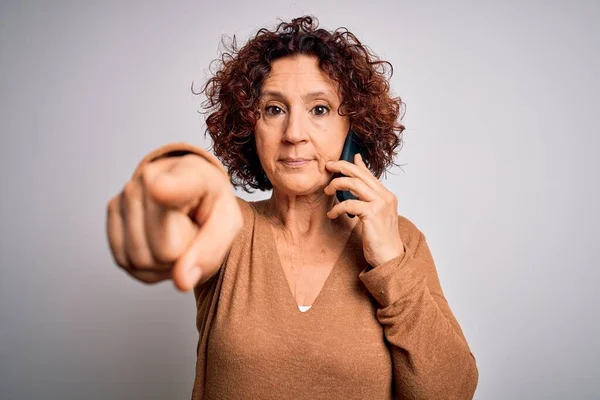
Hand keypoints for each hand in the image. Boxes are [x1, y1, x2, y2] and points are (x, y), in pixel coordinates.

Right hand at [106, 153, 242, 291]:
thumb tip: (182, 280)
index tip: (160, 189)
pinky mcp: (112, 210)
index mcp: (190, 174)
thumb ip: (211, 251)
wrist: (191, 190)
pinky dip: (146, 265)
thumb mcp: (228, 224)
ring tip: (176, 237)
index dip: (167, 191)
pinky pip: (126, 262)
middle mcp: (150, 178)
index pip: (171, 186)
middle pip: (162, 251)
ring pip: (140, 260)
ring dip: (163, 264)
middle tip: (191, 233)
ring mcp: (127, 193)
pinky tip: (158, 244)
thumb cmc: (210, 204)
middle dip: (181, 256)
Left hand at [324, 153, 403, 266]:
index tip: (343, 158)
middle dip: (341, 166)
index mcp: (387, 196)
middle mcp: (385, 197)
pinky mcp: (372, 214)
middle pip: (360, 174)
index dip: (355, 164)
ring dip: (336, 184)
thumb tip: (356, 189)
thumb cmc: (381, 239)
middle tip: (327, 166)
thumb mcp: (375, 216)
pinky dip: (337, 207)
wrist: (390, 258)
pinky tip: (331, 214)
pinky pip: (349, 204)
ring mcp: (380, 205)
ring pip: (354, 184)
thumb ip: (367, 201)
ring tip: (327, 192)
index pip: (368, 174)